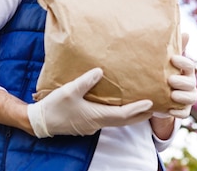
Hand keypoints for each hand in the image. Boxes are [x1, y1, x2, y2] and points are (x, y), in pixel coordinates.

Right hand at [27, 68, 152, 137]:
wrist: (40, 122)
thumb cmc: (55, 107)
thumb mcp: (69, 90)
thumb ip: (86, 81)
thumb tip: (100, 71)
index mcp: (96, 116)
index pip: (123, 114)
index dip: (138, 109)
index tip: (151, 103)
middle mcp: (97, 123)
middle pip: (124, 121)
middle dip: (140, 115)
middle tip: (155, 108)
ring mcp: (92, 125)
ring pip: (116, 121)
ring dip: (130, 115)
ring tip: (142, 107)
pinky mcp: (87, 123)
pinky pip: (108, 119)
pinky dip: (119, 114)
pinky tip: (118, 106)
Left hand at [166, 33, 196, 117]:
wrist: (160, 95)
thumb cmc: (164, 73)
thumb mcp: (167, 62)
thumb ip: (175, 48)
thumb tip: (185, 32)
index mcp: (186, 71)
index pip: (189, 65)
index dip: (183, 62)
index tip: (173, 59)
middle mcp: (190, 84)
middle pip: (190, 83)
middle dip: (182, 82)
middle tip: (170, 80)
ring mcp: (188, 98)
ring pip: (190, 98)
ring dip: (182, 97)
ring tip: (172, 95)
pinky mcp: (183, 111)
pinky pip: (184, 113)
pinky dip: (178, 112)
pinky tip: (170, 110)